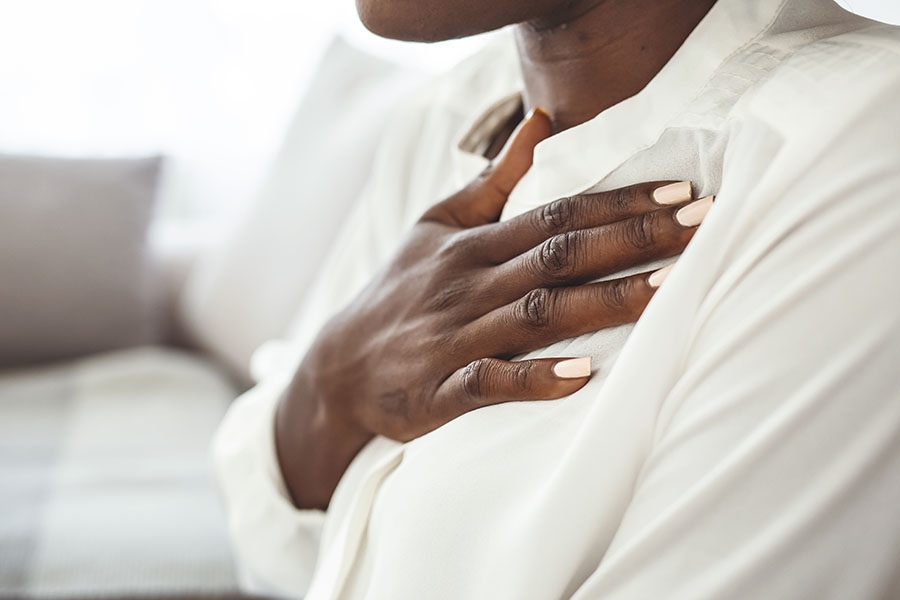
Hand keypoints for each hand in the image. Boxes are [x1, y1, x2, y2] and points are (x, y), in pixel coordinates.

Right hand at [276, 109, 709, 507]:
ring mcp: (457, 336)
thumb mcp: (437, 222)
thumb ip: (494, 178)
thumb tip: (541, 120)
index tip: (682, 193)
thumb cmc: (399, 289)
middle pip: (560, 255)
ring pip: (537, 314)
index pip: (558, 214)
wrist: (339, 365)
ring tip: (668, 289)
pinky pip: (491, 382)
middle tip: (702, 225)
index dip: (620, 202)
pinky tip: (583, 376)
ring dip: (603, 301)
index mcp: (475, 244)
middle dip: (632, 239)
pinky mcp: (442, 388)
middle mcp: (471, 284)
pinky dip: (535, 379)